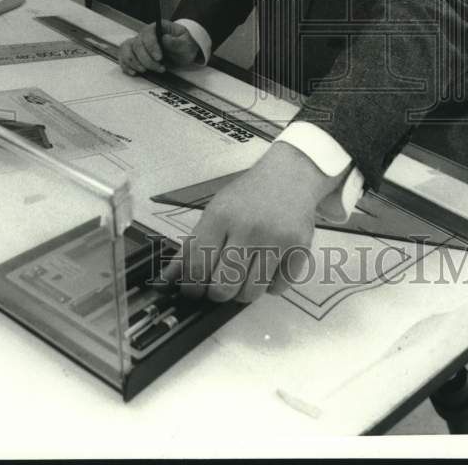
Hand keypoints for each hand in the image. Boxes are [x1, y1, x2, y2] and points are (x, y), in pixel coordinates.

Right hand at [118, 20, 199, 75]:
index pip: (148, 33)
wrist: (183, 53)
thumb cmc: (184, 45)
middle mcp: (145, 35)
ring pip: (127, 50)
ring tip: (145, 70)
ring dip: (135, 63)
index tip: (159, 58)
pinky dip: (126, 65)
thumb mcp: (186, 43)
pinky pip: (123, 57)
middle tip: (159, 68)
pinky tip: (134, 71)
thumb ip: (177, 42)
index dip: (151, 46)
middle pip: (137, 44)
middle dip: (147, 59)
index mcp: (157, 28)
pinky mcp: (134, 54)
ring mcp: (138, 44)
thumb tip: (165, 39)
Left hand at [161, 143, 338, 302]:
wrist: (289, 174)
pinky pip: (278, 288)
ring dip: (243, 292)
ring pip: (251, 292)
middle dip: (217, 293)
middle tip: (218, 285)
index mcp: (221, 216)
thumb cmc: (248, 196)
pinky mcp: (299, 248)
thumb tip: (168, 279)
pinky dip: (270, 286)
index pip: (198, 266)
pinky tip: (267, 270)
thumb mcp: (215, 211)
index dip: (191, 287)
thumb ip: (192, 245)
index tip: (192, 291)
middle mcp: (248, 228)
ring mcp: (275, 239)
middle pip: (223, 286)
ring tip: (243, 276)